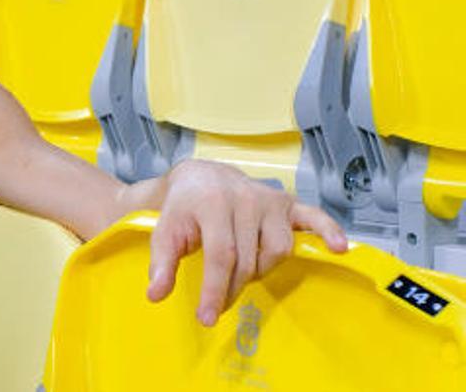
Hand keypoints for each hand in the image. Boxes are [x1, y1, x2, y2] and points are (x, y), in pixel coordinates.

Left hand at [145, 159, 348, 325]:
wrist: (200, 177)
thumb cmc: (182, 208)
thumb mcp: (163, 232)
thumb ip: (160, 263)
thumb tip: (156, 295)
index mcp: (212, 204)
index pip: (221, 256)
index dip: (215, 290)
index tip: (207, 317)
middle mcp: (244, 198)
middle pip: (249, 258)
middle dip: (233, 288)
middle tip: (219, 304)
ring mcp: (268, 199)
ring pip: (277, 248)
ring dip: (261, 269)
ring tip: (241, 273)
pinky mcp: (286, 202)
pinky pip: (312, 217)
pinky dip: (327, 231)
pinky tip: (338, 247)